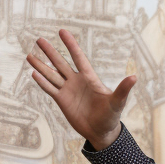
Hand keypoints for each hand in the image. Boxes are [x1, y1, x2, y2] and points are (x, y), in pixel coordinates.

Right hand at [28, 31, 135, 150]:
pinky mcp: (62, 101)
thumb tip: (134, 77)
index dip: (71, 45)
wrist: (101, 132)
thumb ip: (123, 89)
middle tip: (39, 40)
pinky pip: (50, 89)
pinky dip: (42, 82)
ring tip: (29, 55)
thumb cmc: (111, 116)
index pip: (78, 57)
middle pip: (61, 63)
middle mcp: (77, 81)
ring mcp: (68, 90)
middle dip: (50, 52)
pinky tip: (33, 73)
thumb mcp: (117, 102)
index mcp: (90, 78)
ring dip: (41, 66)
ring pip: (52, 75)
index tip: (62, 31)